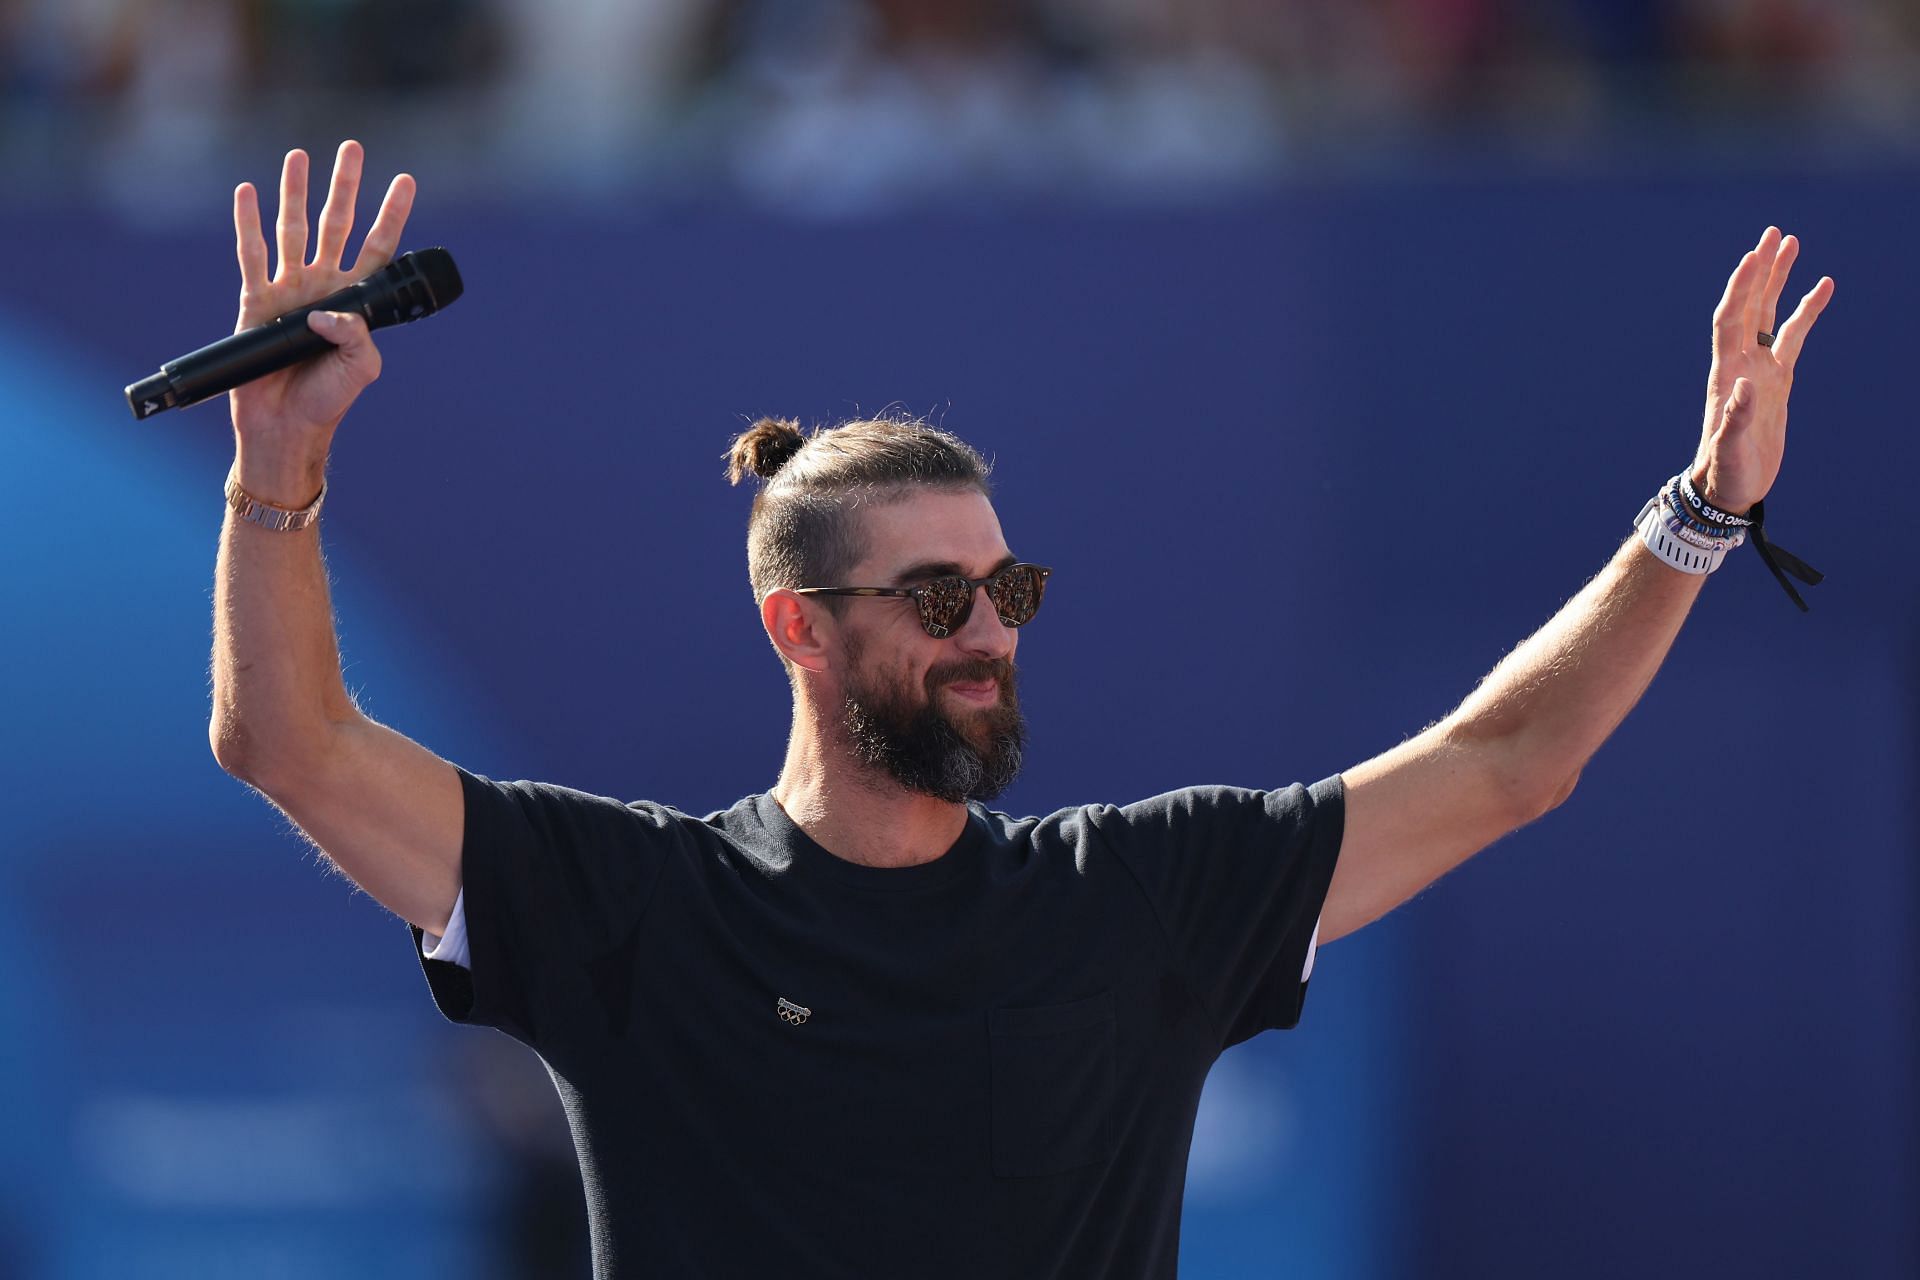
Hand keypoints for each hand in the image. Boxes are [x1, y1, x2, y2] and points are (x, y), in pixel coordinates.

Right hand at [230, 141, 415, 476]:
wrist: (285, 426)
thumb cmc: (329, 400)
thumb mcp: (361, 369)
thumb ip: (357, 335)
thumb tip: (328, 310)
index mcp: (355, 301)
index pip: (378, 247)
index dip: (392, 215)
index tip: (406, 181)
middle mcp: (323, 286)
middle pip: (337, 224)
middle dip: (345, 186)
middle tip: (353, 148)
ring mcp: (289, 289)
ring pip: (294, 229)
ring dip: (296, 192)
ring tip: (299, 155)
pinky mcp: (255, 300)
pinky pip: (252, 255)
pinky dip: (248, 222)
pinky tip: (249, 191)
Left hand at [1690, 226, 1833, 513]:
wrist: (1728, 488)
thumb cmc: (1724, 472)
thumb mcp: (1728, 450)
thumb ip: (1734, 420)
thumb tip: (1743, 388)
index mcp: (1725, 374)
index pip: (1731, 319)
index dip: (1741, 288)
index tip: (1753, 256)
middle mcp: (1739, 363)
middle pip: (1750, 305)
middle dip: (1760, 270)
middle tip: (1774, 233)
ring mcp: (1759, 368)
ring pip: (1770, 314)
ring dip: (1779, 280)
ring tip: (1792, 244)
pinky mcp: (1777, 381)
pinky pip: (1792, 337)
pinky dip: (1806, 312)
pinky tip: (1823, 287)